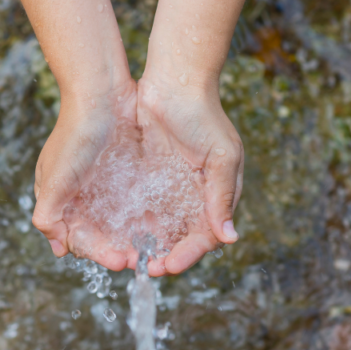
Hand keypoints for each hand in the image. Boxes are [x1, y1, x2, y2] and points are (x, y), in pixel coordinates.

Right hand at [31, 80, 139, 271]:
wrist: (101, 91)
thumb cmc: (74, 133)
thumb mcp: (55, 178)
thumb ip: (48, 214)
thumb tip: (56, 247)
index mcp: (59, 200)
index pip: (78, 239)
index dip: (98, 253)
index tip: (119, 261)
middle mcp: (81, 196)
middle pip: (100, 235)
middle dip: (118, 250)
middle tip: (140, 260)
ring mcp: (104, 185)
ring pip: (119, 223)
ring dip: (133, 239)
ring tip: (153, 249)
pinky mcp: (126, 174)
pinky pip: (135, 204)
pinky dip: (144, 219)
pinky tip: (160, 227)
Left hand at [136, 73, 243, 276]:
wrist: (175, 80)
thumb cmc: (204, 115)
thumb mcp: (220, 156)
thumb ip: (221, 197)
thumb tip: (230, 238)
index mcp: (217, 195)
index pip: (206, 237)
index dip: (188, 255)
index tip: (168, 265)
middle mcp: (195, 197)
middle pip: (182, 239)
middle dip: (166, 256)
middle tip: (146, 269)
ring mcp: (171, 189)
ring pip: (161, 229)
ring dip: (149, 246)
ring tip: (131, 259)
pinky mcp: (149, 179)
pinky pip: (142, 210)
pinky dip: (134, 226)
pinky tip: (121, 236)